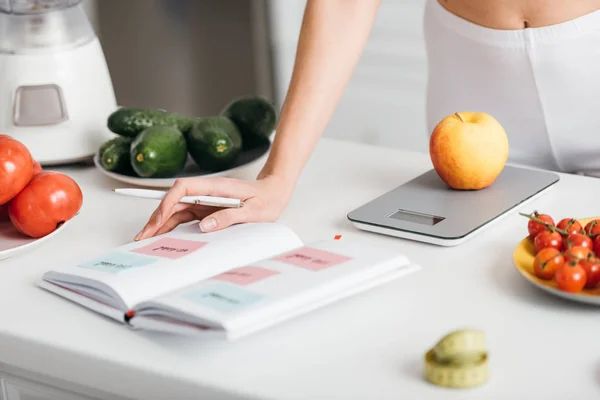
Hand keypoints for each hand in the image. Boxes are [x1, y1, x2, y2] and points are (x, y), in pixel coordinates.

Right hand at [133, 174, 293, 240]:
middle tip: (143, 236)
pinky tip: (162, 235)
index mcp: (216, 187)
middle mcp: (206, 191)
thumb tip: (204, 225)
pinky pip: (185, 216)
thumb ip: (229, 217)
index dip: (168, 202)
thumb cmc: (267, 199)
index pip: (183, 188)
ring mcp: (205, 199)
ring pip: (176, 209)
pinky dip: (171, 225)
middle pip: (174, 200)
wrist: (275, 192)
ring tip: (146, 239)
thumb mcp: (252, 211)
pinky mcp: (207, 207)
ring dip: (161, 223)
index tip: (161, 218)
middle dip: (157, 217)